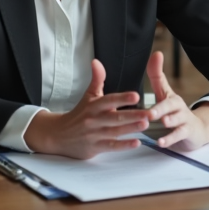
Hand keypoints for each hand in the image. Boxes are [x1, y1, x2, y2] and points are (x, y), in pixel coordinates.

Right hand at [23, 59, 149, 158]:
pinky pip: (111, 146)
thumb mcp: (88, 96)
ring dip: (131, 128)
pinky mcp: (95, 147)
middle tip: (150, 113)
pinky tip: (136, 143)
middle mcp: (94, 119)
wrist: (58, 135)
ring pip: (115, 131)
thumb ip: (96, 80)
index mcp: (94, 106)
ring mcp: (94, 134)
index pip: (109, 100)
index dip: (122, 98)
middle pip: (115, 117)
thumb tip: (96, 62)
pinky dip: (123, 145)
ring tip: (146, 125)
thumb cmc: (78, 114)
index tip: (136, 96)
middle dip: (133, 115)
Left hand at [144, 51, 208, 150]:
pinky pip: (179, 135)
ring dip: (170, 121)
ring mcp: (183, 120)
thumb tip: (156, 53)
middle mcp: (178, 107)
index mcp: (171, 98)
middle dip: (160, 108)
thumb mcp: (165, 94)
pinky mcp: (187, 133)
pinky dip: (170, 139)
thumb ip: (157, 76)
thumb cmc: (175, 112)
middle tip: (150, 112)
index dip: (156, 75)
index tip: (152, 66)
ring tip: (163, 122)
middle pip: (170, 105)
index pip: (162, 86)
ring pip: (177, 120)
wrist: (196, 130)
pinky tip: (161, 142)